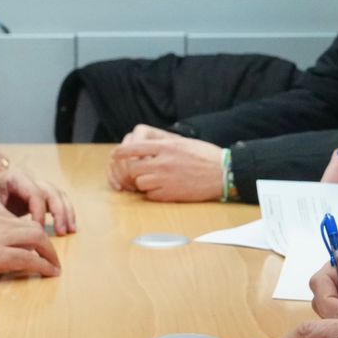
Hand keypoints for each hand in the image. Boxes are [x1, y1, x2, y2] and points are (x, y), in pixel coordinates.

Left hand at [0, 165, 77, 234]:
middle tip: (61, 231)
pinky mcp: (38, 197)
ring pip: (58, 195)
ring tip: (70, 230)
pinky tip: (69, 227)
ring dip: (66, 212)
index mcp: (16, 177)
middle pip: (51, 191)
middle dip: (59, 212)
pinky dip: (64, 213)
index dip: (39, 212)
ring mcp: (35, 187)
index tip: (37, 230)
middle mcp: (29, 179)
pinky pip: (56, 202)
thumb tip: (22, 233)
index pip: (35, 193)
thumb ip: (5, 217)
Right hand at [0, 202, 61, 280]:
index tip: (34, 244)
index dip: (29, 232)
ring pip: (37, 239)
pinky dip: (44, 266)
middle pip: (33, 227)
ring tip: (54, 266)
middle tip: (52, 255)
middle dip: (46, 242)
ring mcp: (0, 237)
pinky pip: (30, 260)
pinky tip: (50, 273)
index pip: (18, 219)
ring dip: (50, 254)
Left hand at [108, 127, 224, 201]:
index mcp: (166, 146)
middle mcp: (163, 162)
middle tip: (138, 172)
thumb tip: (144, 146)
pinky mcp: (170, 194)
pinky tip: (163, 189)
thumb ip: (163, 144)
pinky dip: (153, 193)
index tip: (115, 155)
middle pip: (133, 168)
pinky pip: (151, 195)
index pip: (134, 147)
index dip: (121, 152)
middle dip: (133, 171)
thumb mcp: (183, 142)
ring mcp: (166, 179)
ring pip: (140, 183)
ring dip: (143, 183)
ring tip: (154, 181)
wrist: (222, 173)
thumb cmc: (205, 156)